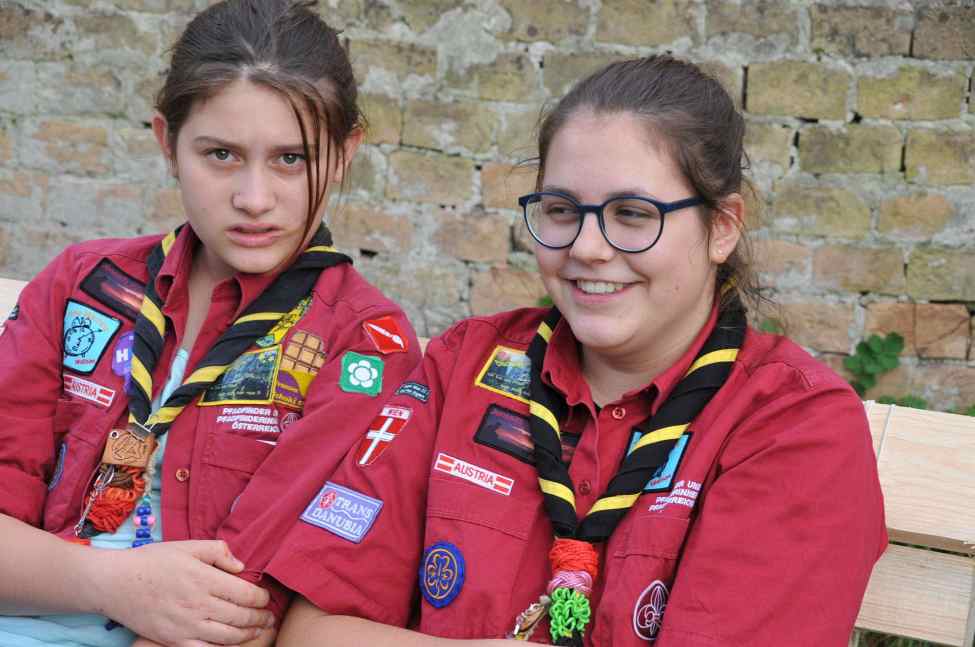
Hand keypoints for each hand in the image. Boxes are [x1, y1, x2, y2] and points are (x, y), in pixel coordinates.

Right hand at [93, 540, 273, 645]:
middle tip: (269, 617)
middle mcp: (199, 605)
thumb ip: (218, 552)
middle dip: (260, 618)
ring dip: (248, 635)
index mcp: (205, 579)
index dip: (261, 598)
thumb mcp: (188, 546)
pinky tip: (232, 643)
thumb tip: (241, 566)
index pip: (245, 594)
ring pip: (228, 636)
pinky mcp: (174, 640)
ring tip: (258, 631)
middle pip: (241, 617)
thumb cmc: (152, 561)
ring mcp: (187, 626)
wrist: (115, 584)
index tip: (265, 597)